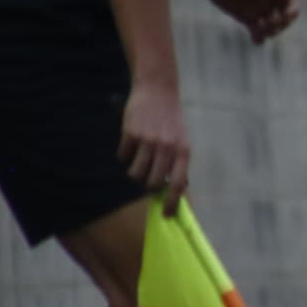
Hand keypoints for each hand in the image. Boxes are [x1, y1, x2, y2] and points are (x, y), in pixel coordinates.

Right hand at [119, 79, 190, 214]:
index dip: (172, 203)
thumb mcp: (182, 141)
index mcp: (183, 151)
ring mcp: (148, 141)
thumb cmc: (171, 120)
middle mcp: (167, 148)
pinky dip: (125, 154)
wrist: (158, 91)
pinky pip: (123, 156)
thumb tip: (175, 191)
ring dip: (134, 171)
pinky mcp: (131, 133)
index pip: (178, 185)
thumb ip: (178, 164)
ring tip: (138, 159)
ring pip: (135, 173)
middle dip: (147, 185)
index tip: (166, 215)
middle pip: (152, 183)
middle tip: (146, 176)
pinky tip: (131, 143)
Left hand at [199, 0, 300, 43]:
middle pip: (287, 15)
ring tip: (257, 29)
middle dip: (281, 22)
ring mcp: (261, 8)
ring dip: (270, 31)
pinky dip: (259, 37)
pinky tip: (256, 39)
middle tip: (268, 23)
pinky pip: (259, 31)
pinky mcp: (249, 18)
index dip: (293, 8)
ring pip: (274, 26)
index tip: (286, 16)